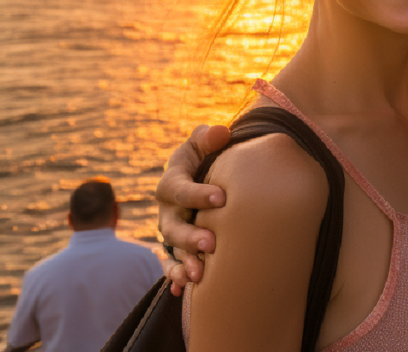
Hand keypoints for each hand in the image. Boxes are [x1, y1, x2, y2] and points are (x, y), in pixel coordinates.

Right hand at [155, 124, 230, 294]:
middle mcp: (167, 210)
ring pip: (172, 250)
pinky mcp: (178, 247)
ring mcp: (171, 231)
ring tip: (199, 275)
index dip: (197, 194)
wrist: (202, 175)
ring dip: (184, 263)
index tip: (222, 197)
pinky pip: (172, 266)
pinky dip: (176, 278)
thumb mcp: (204, 142)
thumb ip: (210, 137)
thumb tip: (221, 133)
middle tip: (212, 244)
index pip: (179, 189)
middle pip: (172, 226)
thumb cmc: (205, 155)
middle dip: (190, 237)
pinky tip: (184, 291)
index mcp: (171, 182)